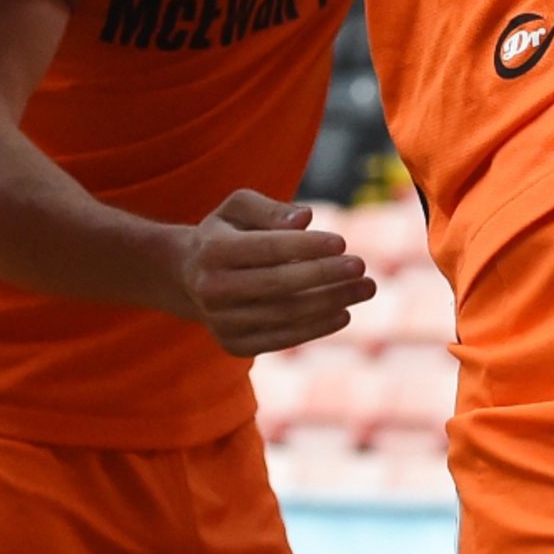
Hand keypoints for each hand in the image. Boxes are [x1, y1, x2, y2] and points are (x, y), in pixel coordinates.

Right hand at [171, 190, 375, 355]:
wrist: (187, 278)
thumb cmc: (225, 233)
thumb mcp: (238, 208)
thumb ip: (270, 209)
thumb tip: (306, 219)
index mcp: (211, 250)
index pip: (266, 249)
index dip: (305, 246)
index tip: (342, 242)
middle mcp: (212, 289)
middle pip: (278, 284)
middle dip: (325, 275)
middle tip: (361, 266)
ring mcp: (221, 322)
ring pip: (284, 315)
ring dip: (330, 302)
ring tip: (365, 288)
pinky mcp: (233, 345)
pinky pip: (281, 339)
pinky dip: (315, 328)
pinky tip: (343, 313)